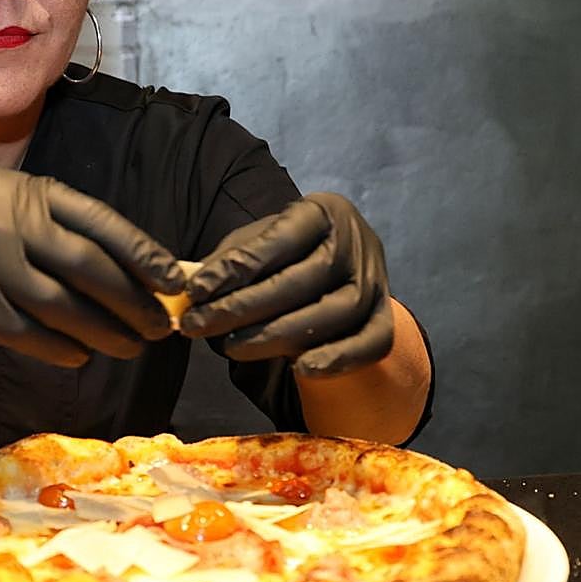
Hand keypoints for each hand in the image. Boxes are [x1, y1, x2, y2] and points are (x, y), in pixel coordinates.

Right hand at [0, 168, 184, 366]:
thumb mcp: (9, 207)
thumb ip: (63, 229)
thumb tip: (135, 270)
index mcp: (29, 192)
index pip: (99, 220)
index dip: (142, 252)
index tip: (173, 280)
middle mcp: (11, 223)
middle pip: (87, 265)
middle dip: (132, 299)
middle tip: (161, 325)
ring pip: (64, 305)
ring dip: (106, 331)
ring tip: (132, 346)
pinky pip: (32, 334)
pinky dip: (63, 348)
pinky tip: (84, 355)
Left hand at [179, 193, 393, 376]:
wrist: (338, 262)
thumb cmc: (286, 250)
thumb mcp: (256, 240)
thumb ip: (229, 260)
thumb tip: (193, 290)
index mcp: (322, 211)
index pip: (278, 239)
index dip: (236, 267)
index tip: (196, 291)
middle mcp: (356, 242)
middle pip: (303, 280)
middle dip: (245, 307)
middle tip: (200, 325)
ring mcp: (376, 281)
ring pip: (333, 314)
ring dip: (278, 336)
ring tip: (231, 347)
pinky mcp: (387, 316)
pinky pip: (372, 343)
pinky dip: (338, 359)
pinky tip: (299, 370)